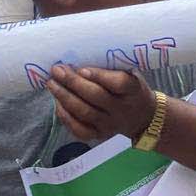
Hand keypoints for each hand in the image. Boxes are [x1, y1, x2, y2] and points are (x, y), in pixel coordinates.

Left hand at [45, 65, 159, 142]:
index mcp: (133, 90)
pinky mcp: (99, 135)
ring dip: (65, 97)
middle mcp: (121, 110)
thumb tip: (80, 60)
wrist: (143, 118)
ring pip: (84, 112)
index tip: (81, 69)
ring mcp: (110, 125)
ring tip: (52, 83)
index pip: (118, 83)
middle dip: (73, 83)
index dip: (99, 76)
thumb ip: (112, 69)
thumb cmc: (132, 89)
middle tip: (57, 70)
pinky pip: (79, 130)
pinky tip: (57, 103)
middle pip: (96, 97)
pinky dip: (66, 117)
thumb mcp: (131, 75)